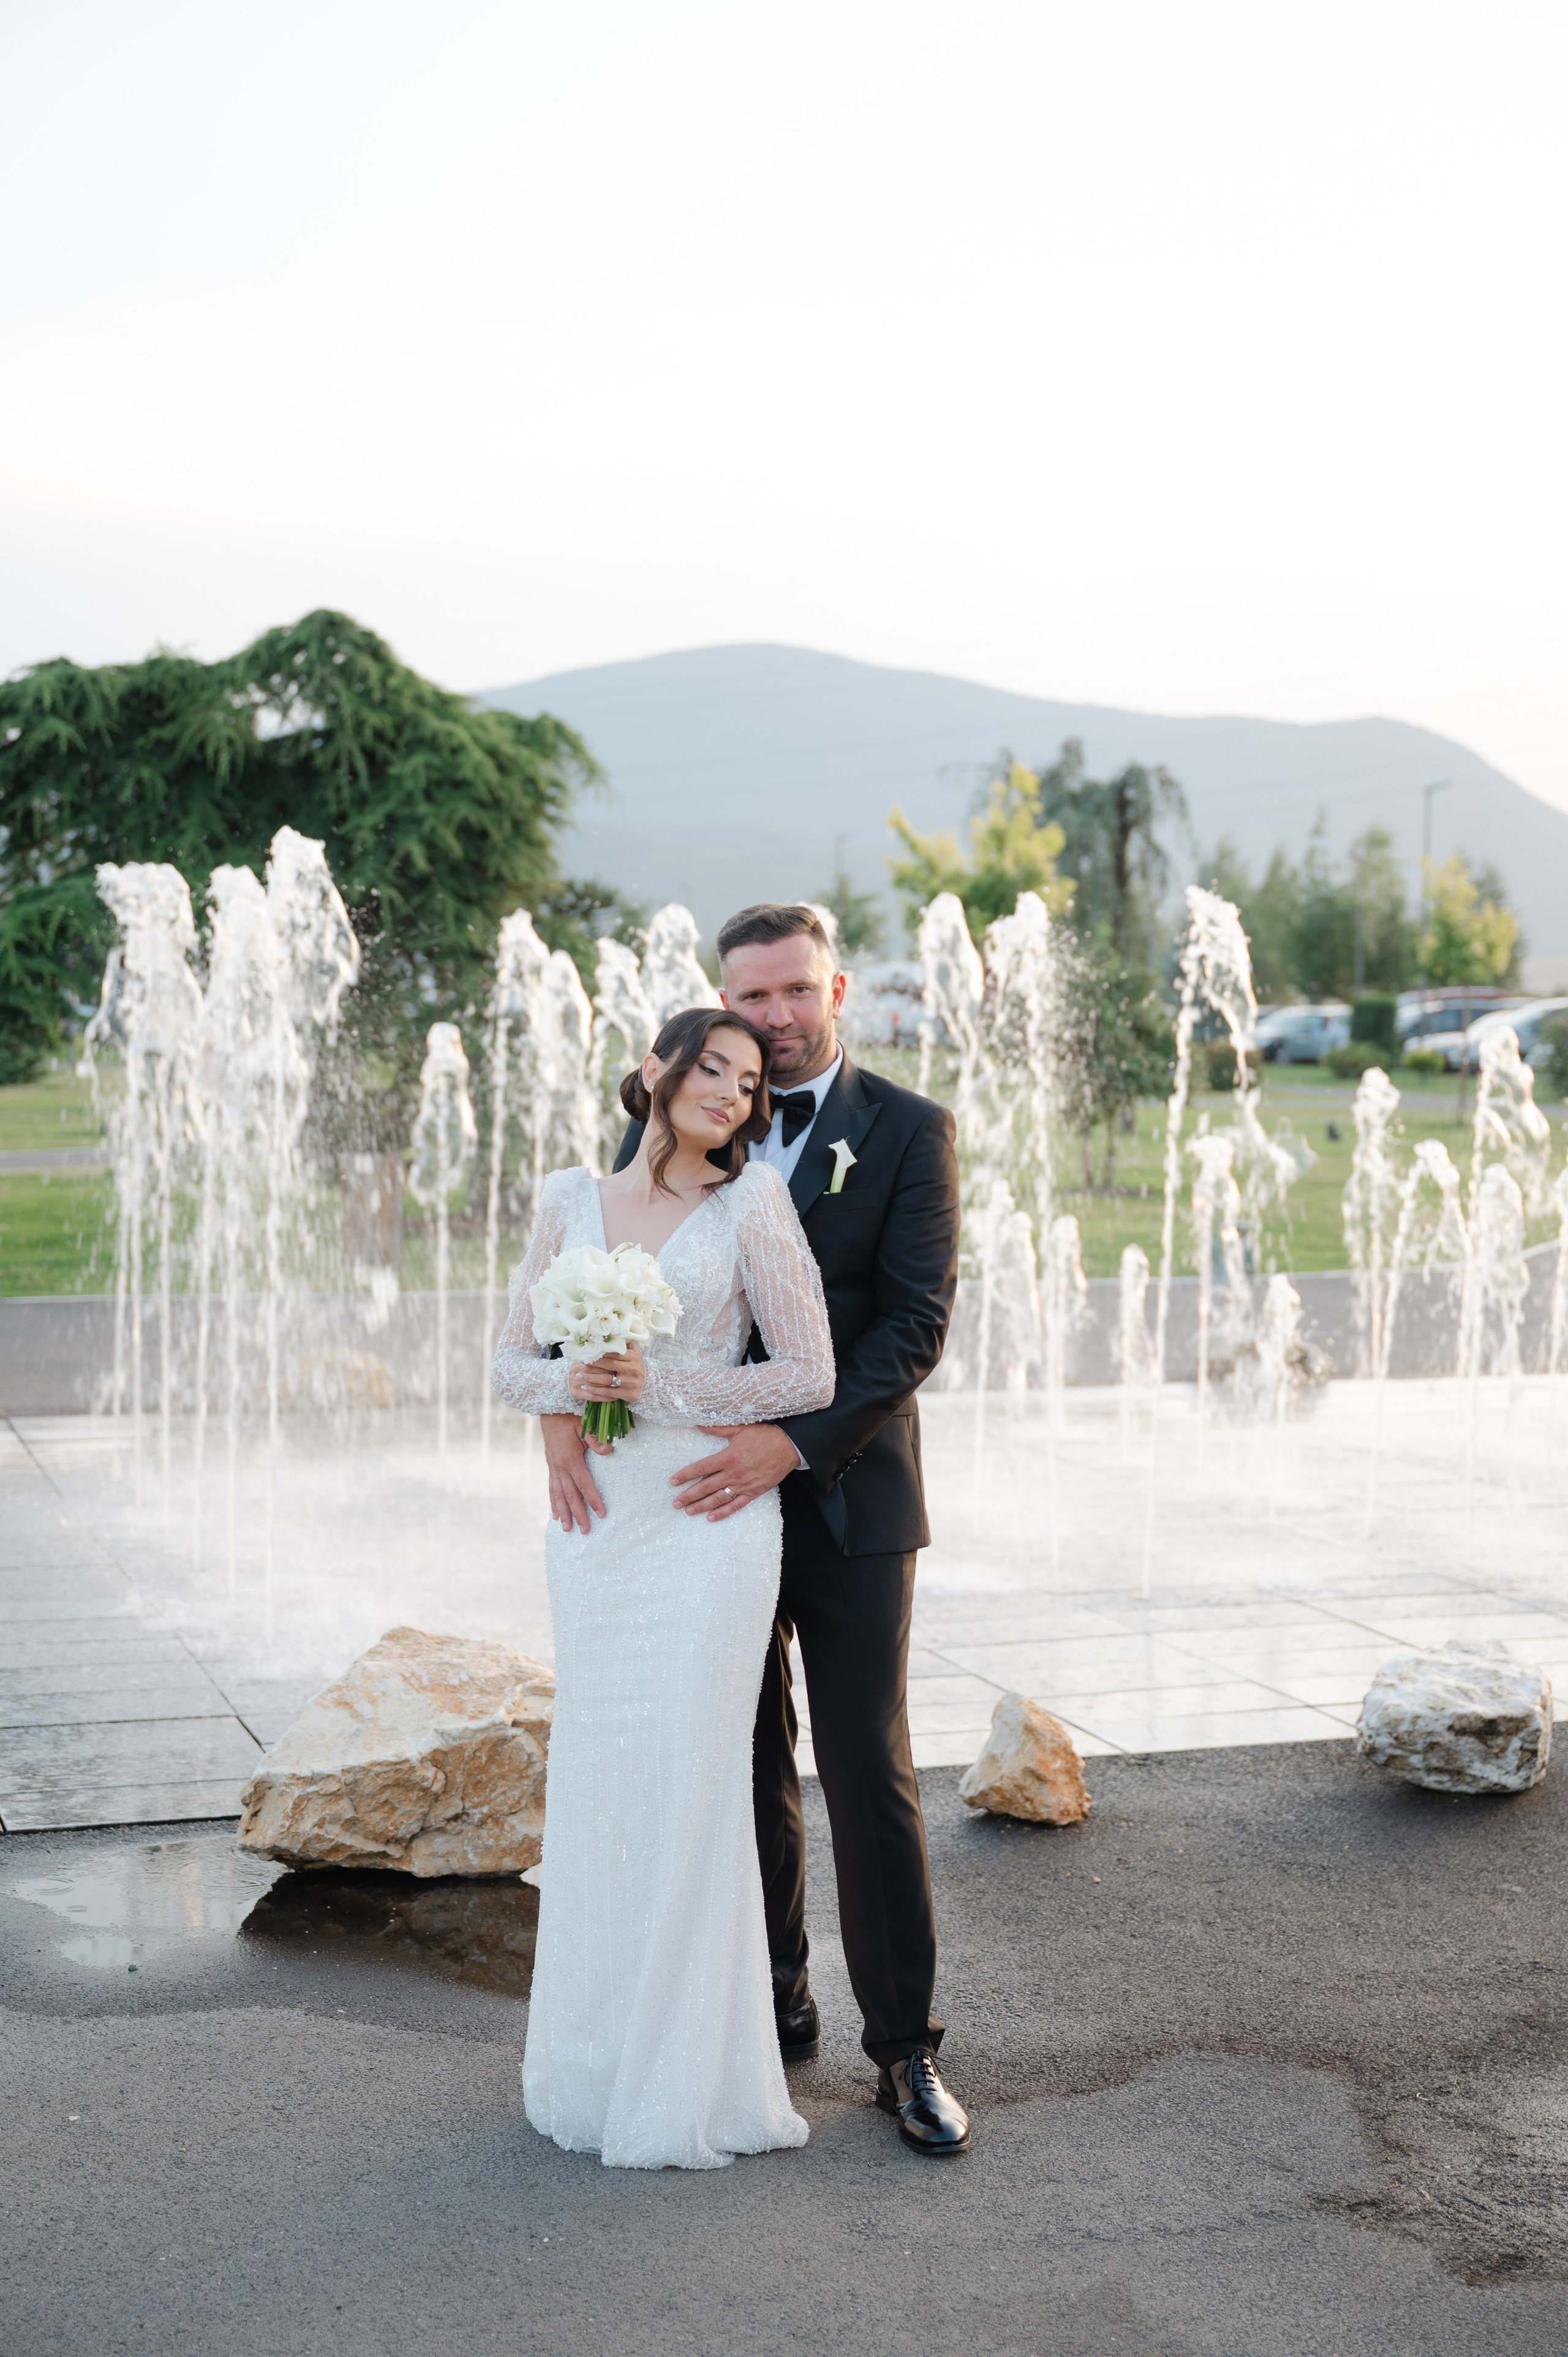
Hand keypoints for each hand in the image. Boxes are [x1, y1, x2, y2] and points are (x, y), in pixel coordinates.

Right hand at [541, 1413, 608, 1534]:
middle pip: (570, 1496)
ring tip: (567, 1529)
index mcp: (570, 1459)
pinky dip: (554, 1502)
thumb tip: (608, 1451)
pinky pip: (552, 1488)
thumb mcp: (584, 1425)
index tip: (601, 1514)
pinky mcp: (551, 1467)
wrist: (550, 1412)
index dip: (593, 1500)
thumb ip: (595, 1439)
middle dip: (578, 1514)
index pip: (584, 1485)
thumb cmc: (569, 1417)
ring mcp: (553, 1468)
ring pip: (559, 1496)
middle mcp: (560, 1467)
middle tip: (585, 1531)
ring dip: (563, 1513)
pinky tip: (555, 1514)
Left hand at [567, 1345, 645, 1406]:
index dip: (600, 1354)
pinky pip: (608, 1392)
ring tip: (579, 1375)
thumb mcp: (634, 1356)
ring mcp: (630, 1383)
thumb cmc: (636, 1367)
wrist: (649, 1385)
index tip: (588, 1353)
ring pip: (607, 1379)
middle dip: (593, 1364)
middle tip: (580, 1363)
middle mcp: (633, 1369)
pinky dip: (595, 1390)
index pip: (614, 1354)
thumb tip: (615, 1332)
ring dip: (590, 1378)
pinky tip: (585, 1388)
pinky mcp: (627, 1394)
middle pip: (609, 1365)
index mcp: (634, 1357)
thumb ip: (625, 1347)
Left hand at [671, 1423, 800, 1521]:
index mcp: (728, 1457)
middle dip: (688, 1496)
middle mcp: (733, 1473)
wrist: (789, 1446)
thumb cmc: (764, 1435)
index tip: (673, 1481)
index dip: (685, 1475)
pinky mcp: (753, 1492)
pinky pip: (735, 1505)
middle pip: (706, 1487)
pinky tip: (711, 1517)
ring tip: (688, 1511)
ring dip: (701, 1506)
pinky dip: (723, 1513)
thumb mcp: (739, 1428)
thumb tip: (699, 1424)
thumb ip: (717, 1428)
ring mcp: (743, 1485)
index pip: (701, 1468)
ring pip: (718, 1499)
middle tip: (675, 1503)